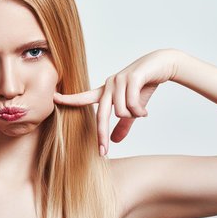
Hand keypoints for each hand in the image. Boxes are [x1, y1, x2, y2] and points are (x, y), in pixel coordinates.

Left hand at [54, 49, 179, 155]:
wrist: (162, 65)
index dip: (69, 99)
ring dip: (133, 116)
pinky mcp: (132, 78)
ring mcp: (119, 80)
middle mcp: (109, 84)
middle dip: (101, 135)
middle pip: (101, 114)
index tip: (54, 98)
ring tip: (142, 112)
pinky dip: (140, 112)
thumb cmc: (145, 85)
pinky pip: (131, 104)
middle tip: (102, 152)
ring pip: (120, 111)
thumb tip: (115, 141)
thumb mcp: (133, 107)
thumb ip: (123, 124)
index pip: (85, 97)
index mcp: (106, 90)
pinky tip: (146, 111)